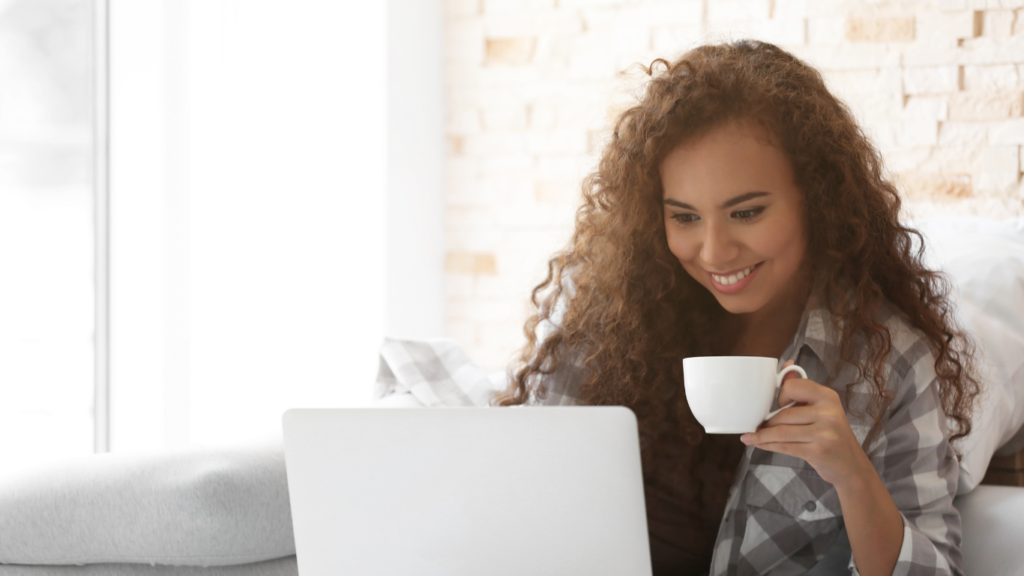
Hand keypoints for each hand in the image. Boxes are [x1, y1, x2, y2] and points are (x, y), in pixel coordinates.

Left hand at [740, 361, 872, 487]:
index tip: (778, 406)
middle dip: (766, 422)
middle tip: (756, 426)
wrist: (851, 466)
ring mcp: (824, 433)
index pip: (793, 386)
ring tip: (750, 436)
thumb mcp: (823, 409)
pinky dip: (767, 446)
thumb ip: (803, 389)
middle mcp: (829, 412)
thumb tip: (786, 365)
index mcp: (828, 396)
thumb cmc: (832, 435)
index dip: (781, 396)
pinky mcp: (818, 451)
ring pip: (781, 431)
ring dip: (762, 435)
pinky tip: (758, 444)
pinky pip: (784, 447)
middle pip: (784, 413)